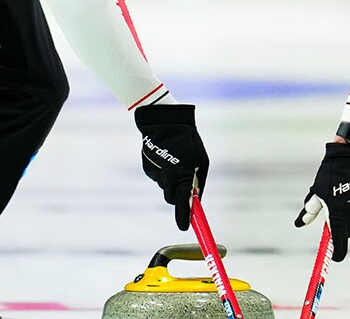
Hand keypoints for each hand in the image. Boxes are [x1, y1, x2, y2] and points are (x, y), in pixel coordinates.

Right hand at [135, 103, 208, 230]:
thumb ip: (198, 181)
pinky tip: (166, 156)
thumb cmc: (188, 141)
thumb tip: (196, 198)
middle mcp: (168, 178)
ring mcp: (156, 174)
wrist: (164, 121)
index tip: (184, 227)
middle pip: (172, 198)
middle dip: (178, 195)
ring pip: (165, 186)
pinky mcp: (147, 168)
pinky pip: (157, 176)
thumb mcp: (201, 161)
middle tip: (184, 180)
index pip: (183, 204)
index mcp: (183, 176)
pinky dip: (162, 171)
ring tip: (175, 160)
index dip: (183, 217)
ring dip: (171, 180)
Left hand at [295, 141, 349, 260]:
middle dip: (338, 228)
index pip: (339, 242)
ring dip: (345, 212)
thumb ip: (309, 211)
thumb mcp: (316, 192)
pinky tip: (348, 187)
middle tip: (329, 218)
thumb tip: (299, 224)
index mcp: (338, 214)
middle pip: (346, 230)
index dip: (337, 252)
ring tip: (338, 192)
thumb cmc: (330, 173)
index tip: (334, 258)